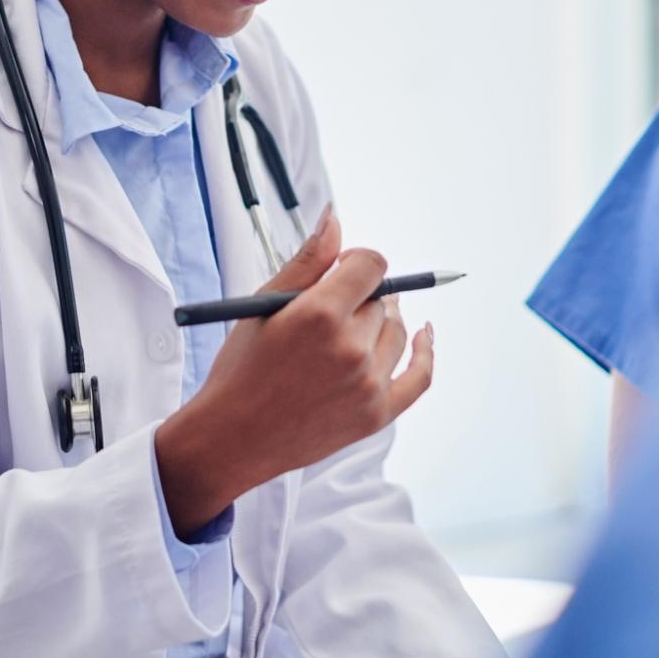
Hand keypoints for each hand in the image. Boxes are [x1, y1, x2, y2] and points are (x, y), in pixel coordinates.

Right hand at [154, 210, 435, 536]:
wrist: (232, 437)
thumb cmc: (241, 369)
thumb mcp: (263, 306)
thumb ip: (307, 261)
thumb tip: (335, 220)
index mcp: (320, 315)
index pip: (370, 265)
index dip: (356, 262)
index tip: (342, 270)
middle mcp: (350, 348)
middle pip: (381, 300)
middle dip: (357, 298)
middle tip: (326, 314)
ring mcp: (368, 384)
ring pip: (397, 332)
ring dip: (378, 325)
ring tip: (347, 333)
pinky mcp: (377, 414)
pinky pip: (420, 376)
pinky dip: (426, 352)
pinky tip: (425, 334)